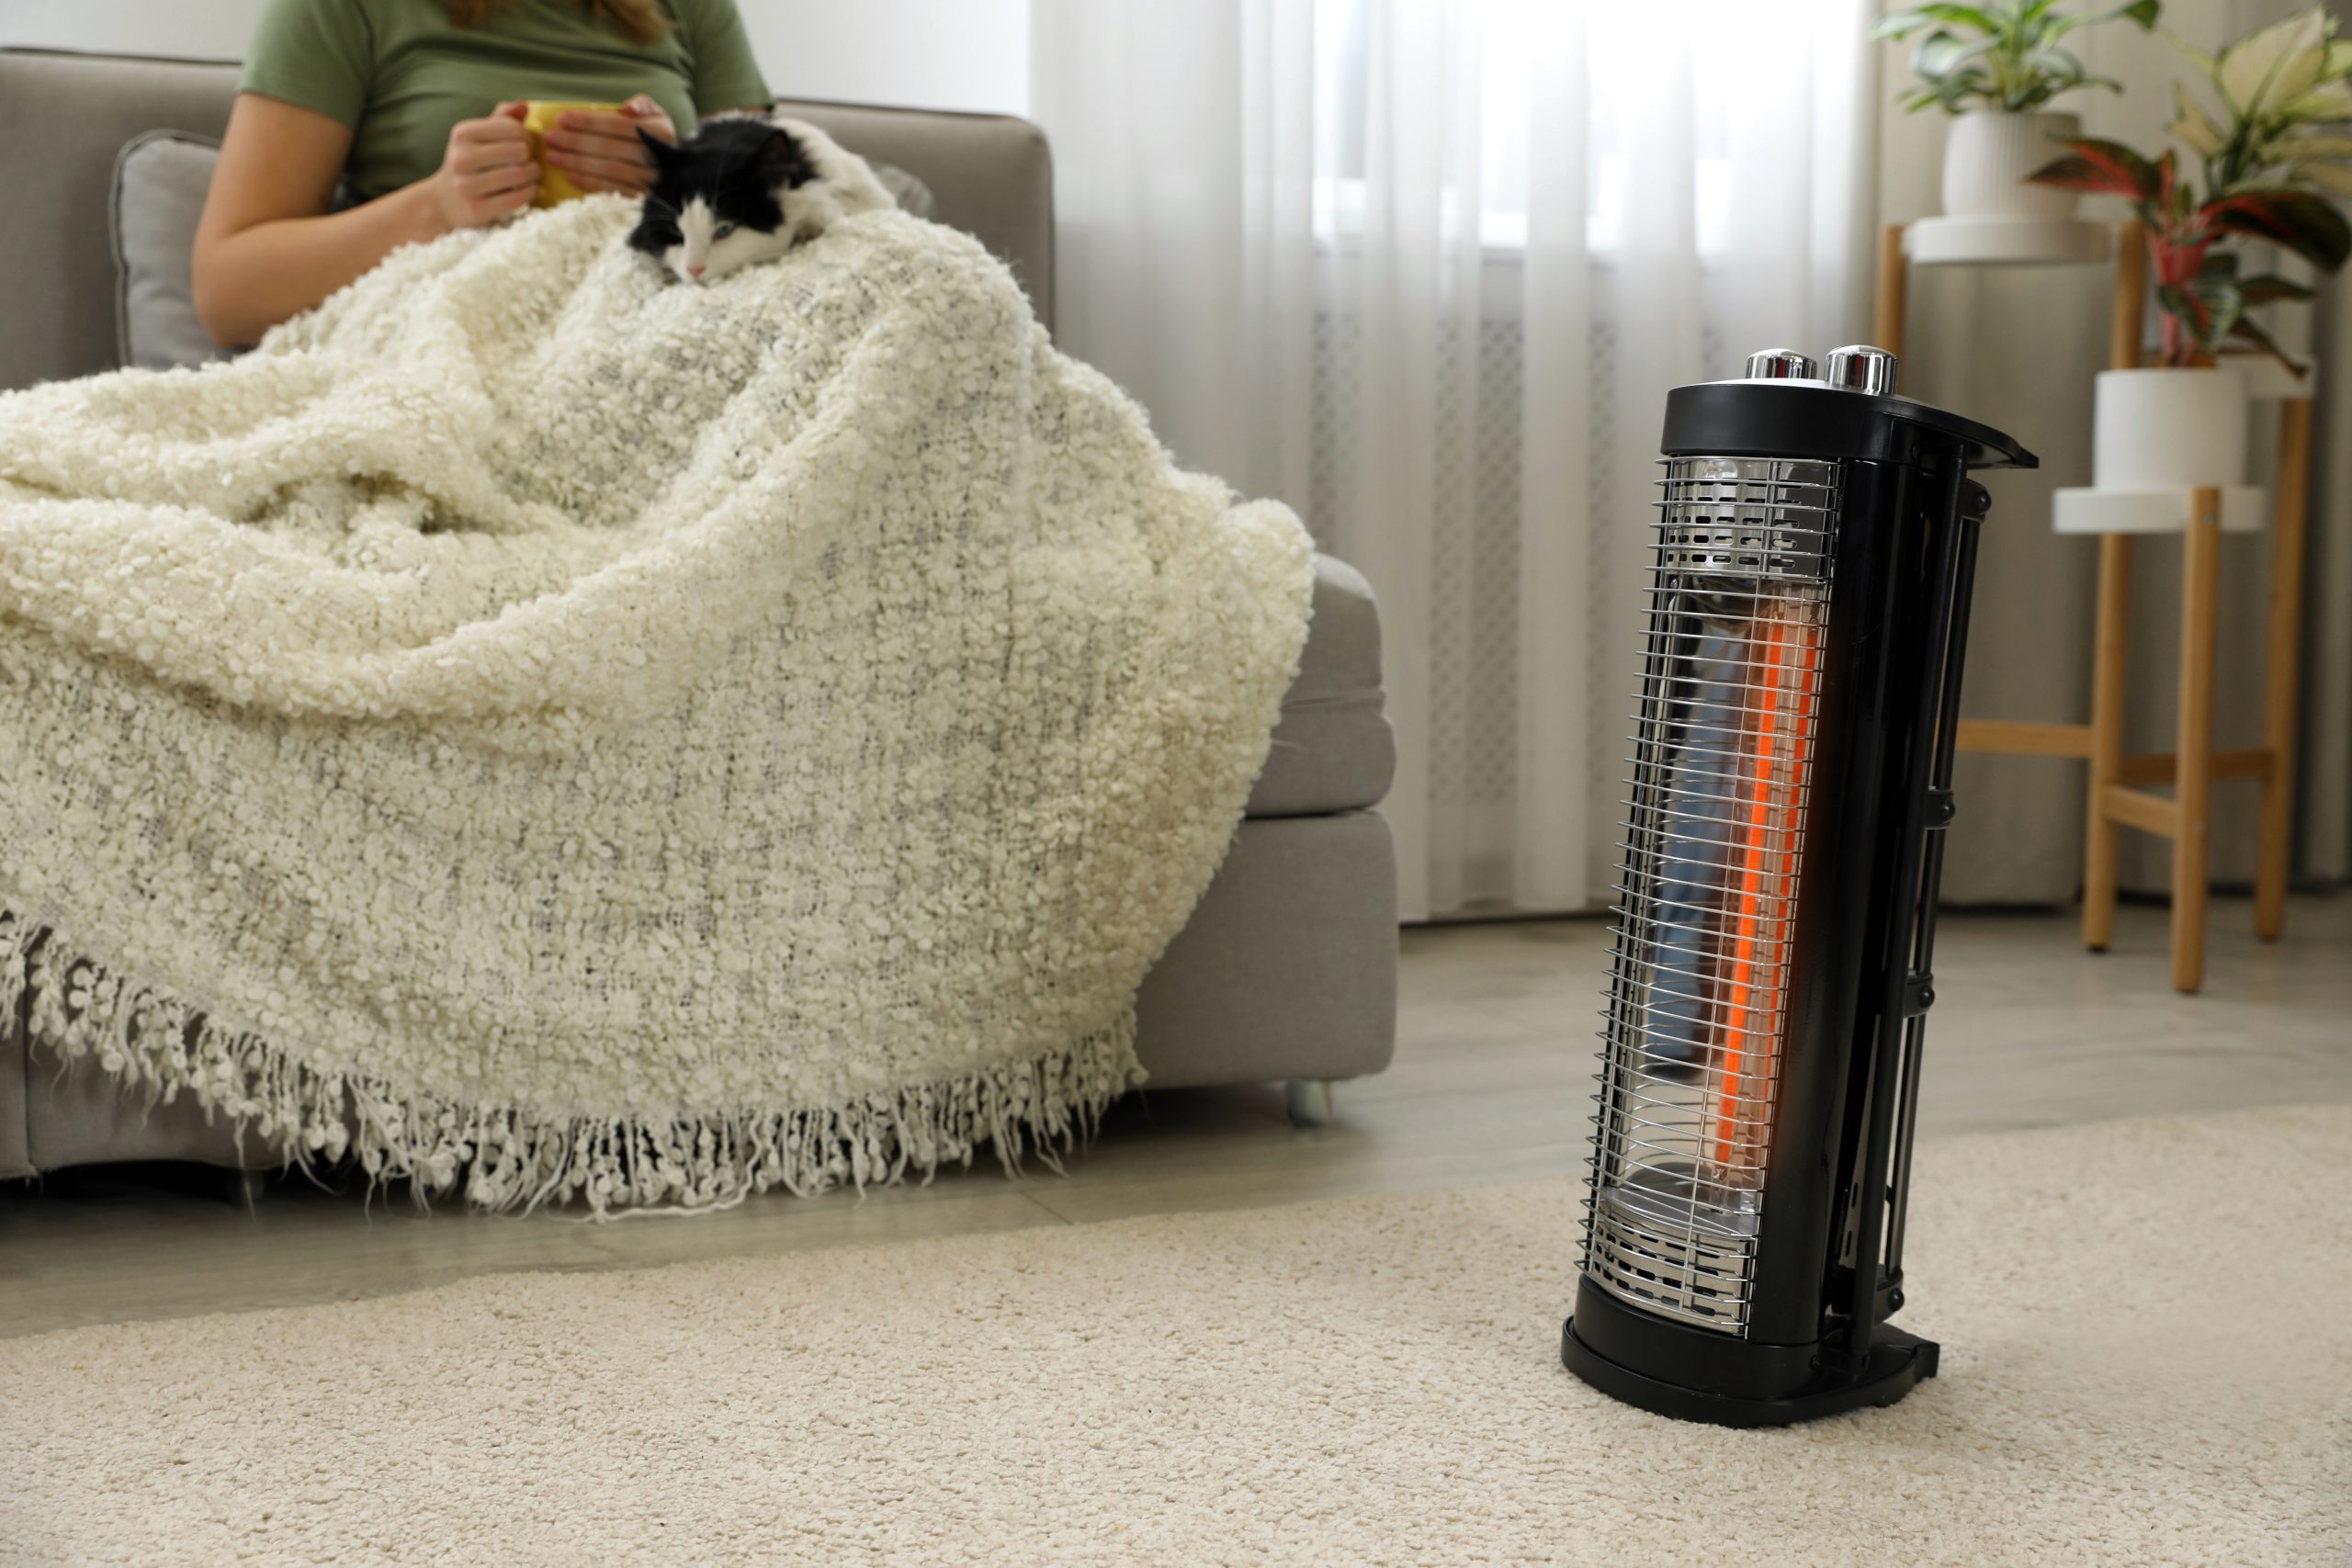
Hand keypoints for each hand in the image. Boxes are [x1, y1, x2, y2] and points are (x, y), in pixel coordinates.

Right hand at [431, 102, 536, 230]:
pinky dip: (530, 192)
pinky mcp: (477, 209)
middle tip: (530, 161)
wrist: (443, 200)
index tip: (525, 144)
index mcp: (462, 134)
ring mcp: (467, 185)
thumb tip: (524, 106)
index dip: (526, 136)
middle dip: (531, 155)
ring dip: (534, 175)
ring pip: (519, 174)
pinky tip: (529, 189)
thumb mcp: (478, 136)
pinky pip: (517, 198)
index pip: (511, 128)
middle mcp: (461, 158)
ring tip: (532, 174)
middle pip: (518, 151)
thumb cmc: (469, 163)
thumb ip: (501, 119)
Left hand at [541, 95, 676, 195]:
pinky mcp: (643, 199)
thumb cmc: (655, 135)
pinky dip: (591, 184)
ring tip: (553, 157)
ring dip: (578, 163)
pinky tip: (571, 177)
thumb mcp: (655, 114)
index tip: (562, 119)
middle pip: (610, 148)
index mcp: (660, 130)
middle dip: (576, 142)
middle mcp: (658, 156)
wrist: (677, 170)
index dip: (588, 122)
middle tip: (550, 139)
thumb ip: (643, 104)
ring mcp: (651, 180)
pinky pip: (614, 191)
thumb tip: (628, 107)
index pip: (618, 124)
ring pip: (610, 170)